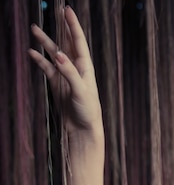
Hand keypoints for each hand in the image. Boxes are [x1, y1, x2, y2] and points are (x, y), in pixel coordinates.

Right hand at [28, 6, 102, 138]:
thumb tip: (59, 56)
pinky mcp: (57, 84)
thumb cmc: (88, 111)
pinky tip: (32, 52)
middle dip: (61, 27)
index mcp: (85, 67)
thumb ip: (70, 73)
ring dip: (45, 42)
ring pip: (54, 54)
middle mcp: (76, 69)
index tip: (67, 10)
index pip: (78, 41)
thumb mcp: (81, 91)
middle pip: (67, 43)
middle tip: (56, 11)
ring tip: (34, 29)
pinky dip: (39, 60)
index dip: (73, 25)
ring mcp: (65, 75)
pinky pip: (47, 68)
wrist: (83, 129)